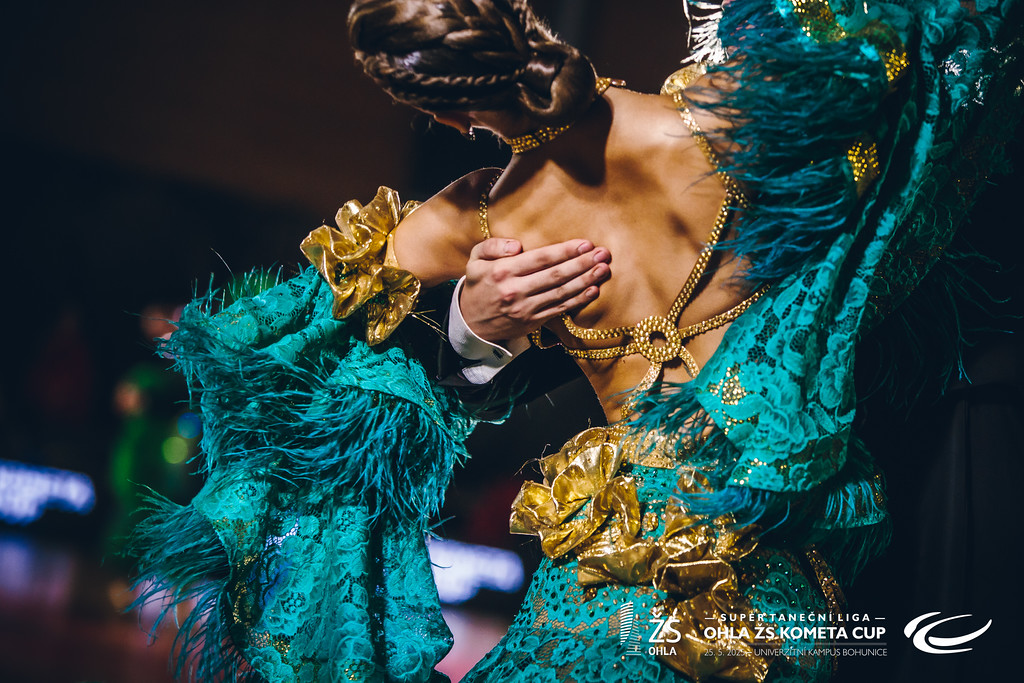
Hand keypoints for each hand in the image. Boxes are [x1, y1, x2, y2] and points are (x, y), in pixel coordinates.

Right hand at [460, 238, 610, 342]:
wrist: (471, 322)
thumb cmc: (478, 285)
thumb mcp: (475, 260)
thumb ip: (493, 246)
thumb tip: (517, 245)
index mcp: (502, 271)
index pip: (540, 259)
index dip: (565, 251)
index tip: (586, 244)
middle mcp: (515, 291)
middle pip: (556, 275)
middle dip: (582, 264)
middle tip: (604, 254)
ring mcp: (525, 309)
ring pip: (561, 293)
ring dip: (586, 281)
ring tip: (604, 269)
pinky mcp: (532, 322)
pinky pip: (559, 309)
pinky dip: (578, 300)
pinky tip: (593, 290)